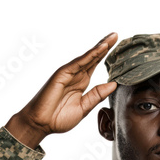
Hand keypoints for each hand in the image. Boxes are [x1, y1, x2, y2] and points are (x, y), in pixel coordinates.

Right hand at [5, 32, 117, 147]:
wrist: (41, 124)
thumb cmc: (58, 118)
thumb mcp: (84, 108)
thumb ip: (97, 95)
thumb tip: (113, 84)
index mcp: (81, 83)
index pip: (95, 65)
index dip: (106, 56)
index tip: (118, 48)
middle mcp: (76, 76)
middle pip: (93, 57)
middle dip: (104, 46)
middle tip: (116, 35)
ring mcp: (69, 74)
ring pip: (87, 57)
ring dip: (99, 47)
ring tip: (111, 38)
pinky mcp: (62, 74)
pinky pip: (78, 63)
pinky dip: (90, 55)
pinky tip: (100, 48)